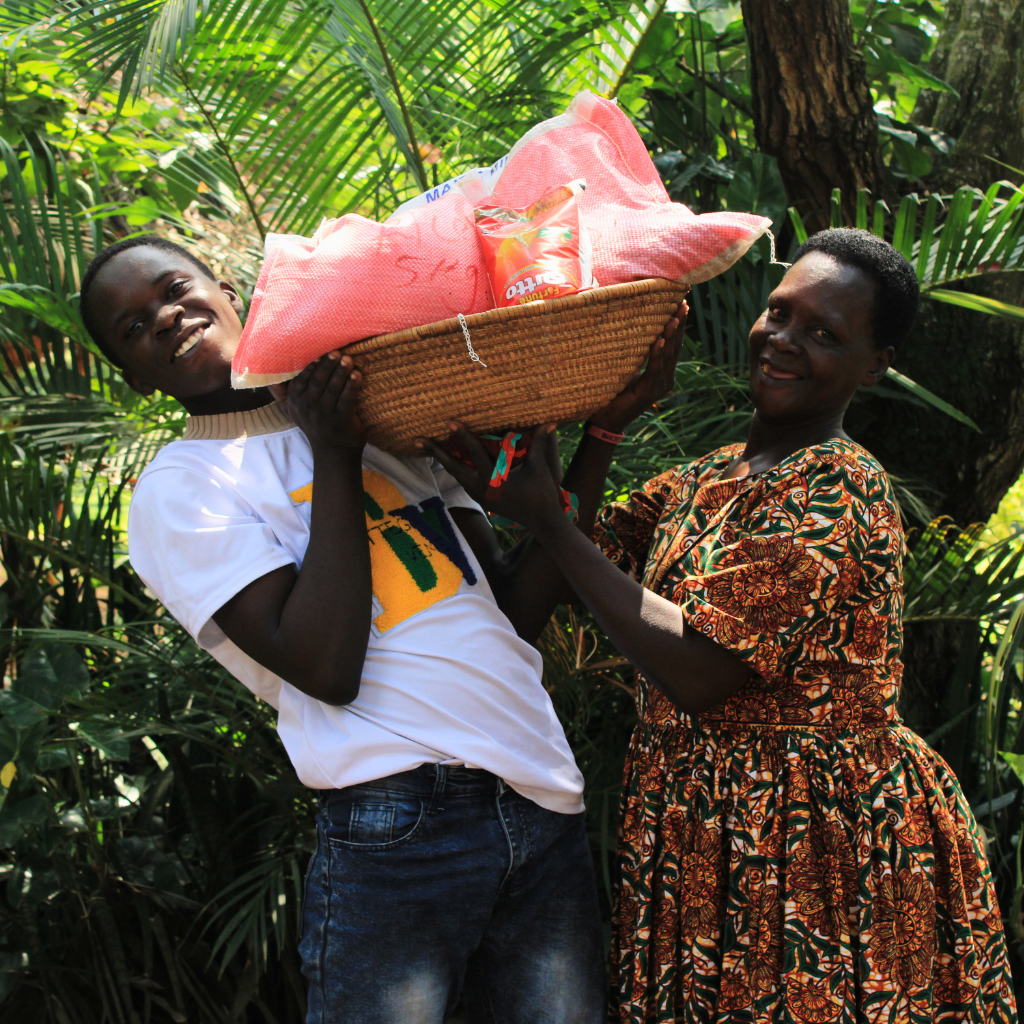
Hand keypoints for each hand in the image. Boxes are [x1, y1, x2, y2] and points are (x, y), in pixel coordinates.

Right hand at [269, 351, 365, 451]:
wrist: (333, 451)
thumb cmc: (314, 424)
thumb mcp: (292, 411)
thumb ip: (280, 394)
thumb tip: (267, 376)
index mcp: (296, 400)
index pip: (301, 380)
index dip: (311, 366)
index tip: (319, 352)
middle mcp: (309, 406)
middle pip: (318, 381)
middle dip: (327, 365)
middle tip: (337, 351)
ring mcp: (325, 413)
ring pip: (333, 388)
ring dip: (341, 372)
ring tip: (348, 359)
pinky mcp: (342, 419)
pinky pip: (347, 399)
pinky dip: (352, 386)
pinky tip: (357, 375)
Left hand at [418, 423, 564, 529]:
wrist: (542, 522)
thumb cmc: (542, 494)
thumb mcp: (539, 467)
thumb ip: (539, 444)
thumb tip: (548, 422)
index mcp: (494, 480)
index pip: (475, 453)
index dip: (463, 436)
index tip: (450, 422)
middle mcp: (482, 489)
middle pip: (453, 467)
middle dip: (436, 452)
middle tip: (418, 439)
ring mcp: (481, 497)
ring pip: (457, 476)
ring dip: (445, 461)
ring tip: (430, 448)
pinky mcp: (483, 501)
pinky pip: (465, 483)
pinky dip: (458, 470)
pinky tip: (453, 462)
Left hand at [587, 300, 686, 432]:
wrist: (605, 421)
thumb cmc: (613, 394)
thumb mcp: (626, 370)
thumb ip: (634, 355)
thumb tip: (631, 331)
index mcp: (661, 374)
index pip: (672, 346)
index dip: (677, 327)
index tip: (681, 306)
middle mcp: (664, 380)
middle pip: (674, 348)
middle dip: (679, 325)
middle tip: (683, 304)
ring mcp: (659, 387)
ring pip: (667, 356)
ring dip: (671, 335)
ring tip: (674, 317)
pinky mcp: (649, 393)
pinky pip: (654, 369)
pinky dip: (658, 354)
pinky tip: (661, 340)